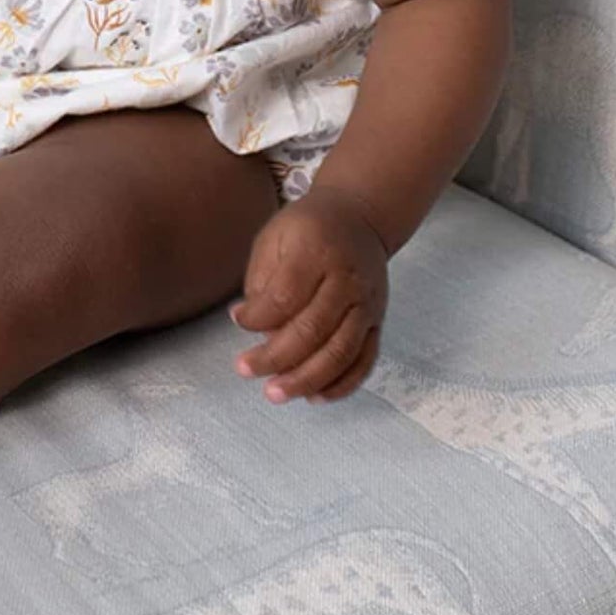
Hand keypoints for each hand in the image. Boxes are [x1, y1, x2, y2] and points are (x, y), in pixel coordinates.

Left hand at [230, 186, 387, 403]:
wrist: (360, 218)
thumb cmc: (308, 228)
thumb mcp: (275, 237)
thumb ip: (263, 281)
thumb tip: (253, 328)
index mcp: (317, 251)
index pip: (286, 296)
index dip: (257, 317)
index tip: (237, 320)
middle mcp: (347, 279)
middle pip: (312, 330)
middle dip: (275, 358)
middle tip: (245, 370)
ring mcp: (367, 304)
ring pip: (340, 352)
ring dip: (306, 380)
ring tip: (275, 393)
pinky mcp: (378, 322)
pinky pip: (364, 361)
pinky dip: (341, 385)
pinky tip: (314, 396)